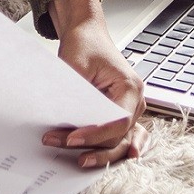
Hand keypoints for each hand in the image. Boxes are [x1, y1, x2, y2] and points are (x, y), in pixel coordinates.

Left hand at [43, 0, 148, 168]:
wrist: (87, 33)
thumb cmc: (85, 44)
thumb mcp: (76, 66)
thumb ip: (76, 95)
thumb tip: (65, 121)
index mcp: (130, 87)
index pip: (118, 120)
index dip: (95, 133)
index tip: (72, 138)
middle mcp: (135, 101)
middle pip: (117, 136)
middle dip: (89, 144)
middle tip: (58, 142)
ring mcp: (129, 109)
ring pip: (117, 140)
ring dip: (96, 150)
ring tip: (74, 158)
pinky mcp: (119, 112)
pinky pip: (121, 137)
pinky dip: (114, 149)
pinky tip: (108, 160)